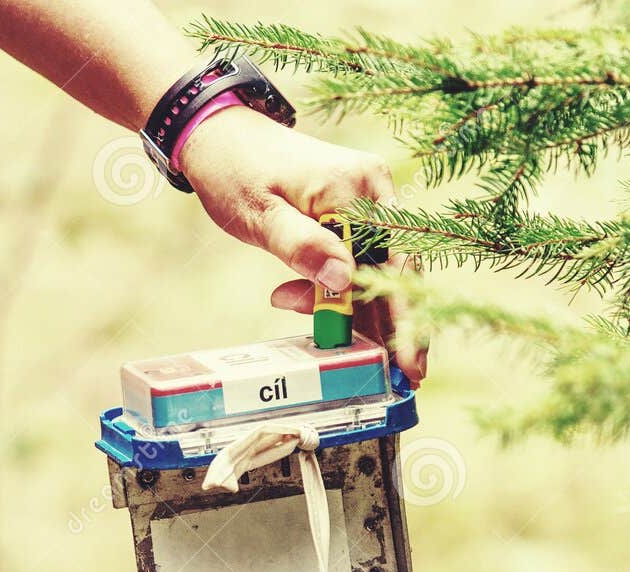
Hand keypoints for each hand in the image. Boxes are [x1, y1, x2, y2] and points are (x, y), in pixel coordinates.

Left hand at [178, 107, 427, 385]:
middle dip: (396, 326)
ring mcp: (368, 203)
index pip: (394, 264)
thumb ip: (302, 246)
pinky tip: (315, 311)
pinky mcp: (354, 214)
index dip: (405, 318)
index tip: (407, 362)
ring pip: (378, 273)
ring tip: (354, 352)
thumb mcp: (261, 214)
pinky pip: (361, 262)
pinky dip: (344, 295)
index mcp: (359, 189)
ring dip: (364, 315)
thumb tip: (345, 280)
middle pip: (396, 272)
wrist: (221, 136)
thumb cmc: (236, 171)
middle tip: (401, 377)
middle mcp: (375, 193)